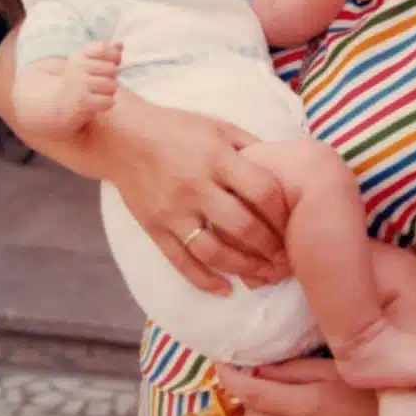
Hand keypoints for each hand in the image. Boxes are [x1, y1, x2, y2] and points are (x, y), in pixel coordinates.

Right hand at [59, 40, 121, 123]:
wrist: (50, 104)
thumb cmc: (72, 82)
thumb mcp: (83, 63)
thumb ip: (104, 52)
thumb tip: (120, 44)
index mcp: (78, 57)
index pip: (102, 48)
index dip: (111, 55)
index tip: (108, 62)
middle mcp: (78, 68)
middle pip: (112, 69)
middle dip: (111, 77)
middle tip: (100, 82)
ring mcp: (80, 85)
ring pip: (112, 85)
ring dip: (109, 91)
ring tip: (99, 93)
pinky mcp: (83, 102)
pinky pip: (108, 101)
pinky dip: (106, 103)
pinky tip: (97, 102)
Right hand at [103, 98, 291, 295]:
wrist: (123, 137)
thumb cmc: (177, 128)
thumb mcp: (218, 126)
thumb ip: (250, 146)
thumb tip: (284, 167)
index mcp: (217, 158)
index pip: (261, 191)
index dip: (282, 212)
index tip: (293, 224)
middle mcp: (196, 186)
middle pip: (242, 227)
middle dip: (270, 247)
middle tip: (286, 259)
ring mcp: (173, 211)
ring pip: (213, 252)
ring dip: (244, 268)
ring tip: (264, 276)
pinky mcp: (154, 228)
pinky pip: (181, 262)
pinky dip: (205, 281)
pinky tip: (227, 289)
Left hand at [216, 359, 415, 415]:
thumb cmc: (374, 393)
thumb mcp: (337, 369)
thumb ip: (294, 368)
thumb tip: (256, 367)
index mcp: (312, 405)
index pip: (253, 392)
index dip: (231, 377)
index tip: (223, 364)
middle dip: (240, 397)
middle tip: (242, 379)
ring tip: (252, 402)